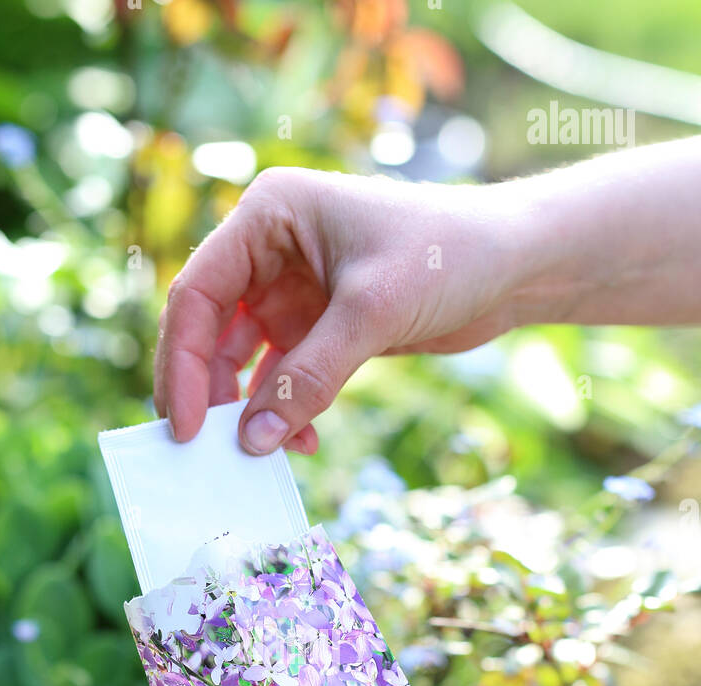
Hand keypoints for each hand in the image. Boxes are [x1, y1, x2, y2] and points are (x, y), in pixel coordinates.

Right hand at [155, 138, 700, 454]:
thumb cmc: (448, 255)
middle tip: (207, 452)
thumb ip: (310, 377)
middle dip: (208, 393)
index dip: (184, 361)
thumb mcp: (372, 312)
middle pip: (210, 330)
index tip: (186, 425)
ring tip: (261, 454)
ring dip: (250, 411)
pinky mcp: (321, 326)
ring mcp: (293, 291)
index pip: (198, 292)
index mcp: (269, 216)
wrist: (517, 264)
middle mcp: (271, 251)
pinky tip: (303, 441)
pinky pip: (283, 378)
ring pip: (243, 362)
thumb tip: (253, 442)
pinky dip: (285, 411)